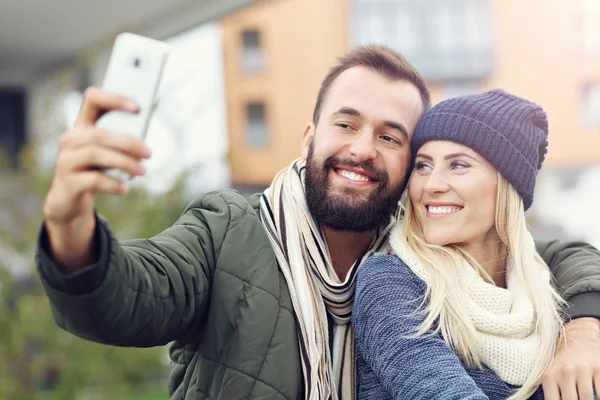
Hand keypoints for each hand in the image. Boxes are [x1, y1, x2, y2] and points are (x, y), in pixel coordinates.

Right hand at [42, 87, 150, 269]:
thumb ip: (121, 145)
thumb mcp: (107, 155)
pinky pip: (93, 180)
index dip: (114, 99)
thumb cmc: (95, 171)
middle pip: (100, 133)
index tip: (138, 108)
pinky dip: (113, 184)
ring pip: (96, 155)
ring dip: (124, 163)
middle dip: (128, 142)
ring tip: (143, 171)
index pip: (93, 99)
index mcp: (82, 126)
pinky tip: (125, 189)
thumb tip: (144, 147)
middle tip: (149, 153)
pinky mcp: (67, 183)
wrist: (69, 201)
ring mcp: (66, 161)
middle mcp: (70, 139)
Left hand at [543, 317, 599, 399]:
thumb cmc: (564, 363)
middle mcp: (565, 372)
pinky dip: (598, 396)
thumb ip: (554, 393)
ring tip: (585, 397)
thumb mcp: (553, 375)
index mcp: (550, 376)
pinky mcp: (599, 368)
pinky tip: (596, 396)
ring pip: (587, 398)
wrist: (580, 339)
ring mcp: (583, 369)